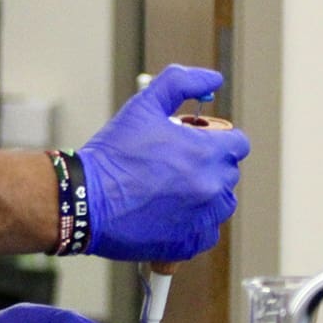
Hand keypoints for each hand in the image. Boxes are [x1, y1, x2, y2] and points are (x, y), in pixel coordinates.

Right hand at [78, 64, 249, 262]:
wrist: (84, 200)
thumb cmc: (111, 155)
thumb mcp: (144, 105)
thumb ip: (182, 82)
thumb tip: (213, 80)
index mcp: (205, 152)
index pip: (238, 143)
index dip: (218, 138)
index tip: (198, 141)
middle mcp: (209, 187)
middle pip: (229, 172)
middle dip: (208, 164)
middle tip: (175, 163)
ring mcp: (200, 218)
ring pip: (222, 203)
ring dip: (206, 194)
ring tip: (173, 188)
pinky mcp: (187, 243)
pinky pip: (207, 232)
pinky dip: (195, 223)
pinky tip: (170, 212)